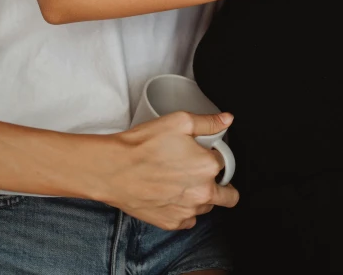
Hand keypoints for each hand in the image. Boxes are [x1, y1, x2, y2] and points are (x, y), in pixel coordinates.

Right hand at [103, 111, 238, 229]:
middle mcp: (202, 193)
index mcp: (208, 166)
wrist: (114, 169)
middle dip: (220, 183)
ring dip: (200, 195)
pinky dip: (183, 208)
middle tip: (199, 171)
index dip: (213, 155)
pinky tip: (169, 193)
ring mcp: (188, 212)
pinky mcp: (172, 223)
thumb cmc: (143, 144)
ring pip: (207, 206)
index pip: (225, 162)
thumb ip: (208, 122)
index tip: (202, 152)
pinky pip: (188, 219)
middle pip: (228, 194)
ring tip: (178, 180)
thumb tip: (227, 120)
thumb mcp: (178, 121)